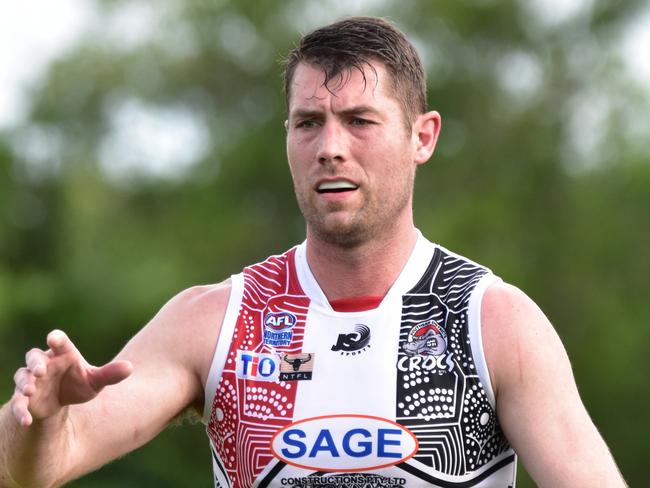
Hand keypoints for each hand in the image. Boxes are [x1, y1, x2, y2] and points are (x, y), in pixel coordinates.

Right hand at [11, 330, 132, 426]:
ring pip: (22, 376)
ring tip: (30, 390)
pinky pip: (18, 403)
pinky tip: (27, 420)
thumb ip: (110, 374)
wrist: (63, 401)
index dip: (56, 338)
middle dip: (36, 362)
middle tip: (40, 370)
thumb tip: (130, 367)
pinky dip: (20, 410)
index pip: (58, 341)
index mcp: (62, 353)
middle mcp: (44, 363)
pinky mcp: (24, 397)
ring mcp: (31, 380)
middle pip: (34, 356)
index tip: (54, 338)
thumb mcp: (95, 381)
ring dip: (24, 383)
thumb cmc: (79, 383)